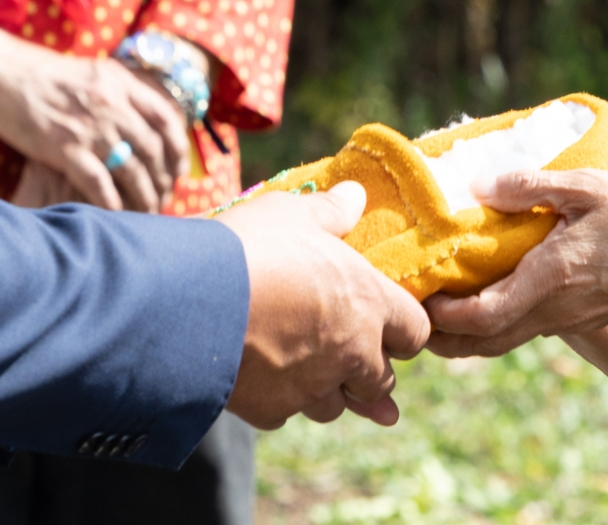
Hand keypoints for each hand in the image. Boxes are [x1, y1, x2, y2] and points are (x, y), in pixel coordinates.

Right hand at [0, 26, 187, 212]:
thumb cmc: (40, 73)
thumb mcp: (89, 71)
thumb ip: (118, 91)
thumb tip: (143, 118)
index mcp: (119, 82)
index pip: (166, 117)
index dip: (178, 147)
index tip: (180, 168)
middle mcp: (110, 103)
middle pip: (153, 149)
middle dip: (164, 178)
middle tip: (165, 196)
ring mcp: (88, 127)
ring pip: (131, 170)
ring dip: (145, 196)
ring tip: (148, 211)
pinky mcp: (62, 147)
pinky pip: (99, 183)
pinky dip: (112, 202)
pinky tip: (117, 214)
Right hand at [213, 182, 428, 430]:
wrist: (191, 300)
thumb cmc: (251, 248)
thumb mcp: (292, 213)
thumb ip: (330, 212)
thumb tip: (356, 195)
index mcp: (368, 302)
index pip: (416, 332)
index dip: (403, 328)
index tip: (386, 322)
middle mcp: (350, 353)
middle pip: (380, 381)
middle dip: (367, 370)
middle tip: (348, 354)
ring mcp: (312, 387)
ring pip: (334, 406)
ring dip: (325, 390)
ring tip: (306, 369)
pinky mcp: (272, 409)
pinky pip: (285, 412)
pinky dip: (279, 399)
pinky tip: (262, 377)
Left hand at [425, 170, 607, 358]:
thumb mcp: (590, 188)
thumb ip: (532, 187)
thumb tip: (481, 187)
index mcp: (549, 282)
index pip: (480, 317)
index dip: (442, 314)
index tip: (415, 293)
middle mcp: (554, 310)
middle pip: (484, 342)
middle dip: (442, 335)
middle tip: (410, 310)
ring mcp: (569, 318)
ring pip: (504, 339)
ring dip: (466, 330)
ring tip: (439, 302)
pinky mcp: (582, 315)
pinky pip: (526, 326)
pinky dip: (495, 319)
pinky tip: (490, 287)